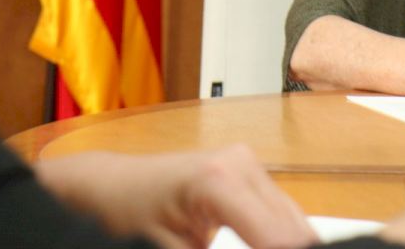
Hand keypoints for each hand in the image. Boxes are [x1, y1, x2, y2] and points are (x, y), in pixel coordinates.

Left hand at [34, 145, 315, 248]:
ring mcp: (248, 164)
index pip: (277, 239)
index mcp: (220, 180)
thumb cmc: (127, 215)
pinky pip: (280, 213)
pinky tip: (269, 248)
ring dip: (286, 244)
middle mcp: (241, 164)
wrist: (111, 187)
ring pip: (293, 222)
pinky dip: (278, 238)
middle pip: (293, 230)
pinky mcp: (249, 172)